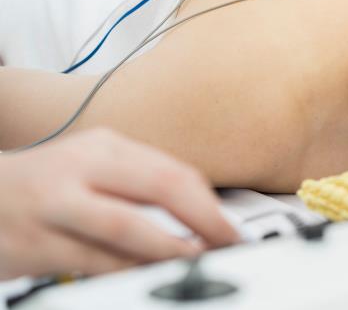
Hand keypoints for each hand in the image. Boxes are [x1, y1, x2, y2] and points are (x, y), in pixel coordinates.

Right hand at [0, 129, 238, 279]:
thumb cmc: (43, 187)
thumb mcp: (90, 169)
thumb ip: (138, 186)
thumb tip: (197, 217)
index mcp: (105, 147)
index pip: (173, 171)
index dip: (209, 204)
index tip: (232, 230)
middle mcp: (84, 167)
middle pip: (161, 187)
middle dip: (204, 220)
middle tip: (229, 245)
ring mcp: (58, 203)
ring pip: (129, 225)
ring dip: (171, 249)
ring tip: (198, 264)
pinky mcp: (37, 241)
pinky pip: (94, 260)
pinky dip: (128, 272)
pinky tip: (148, 279)